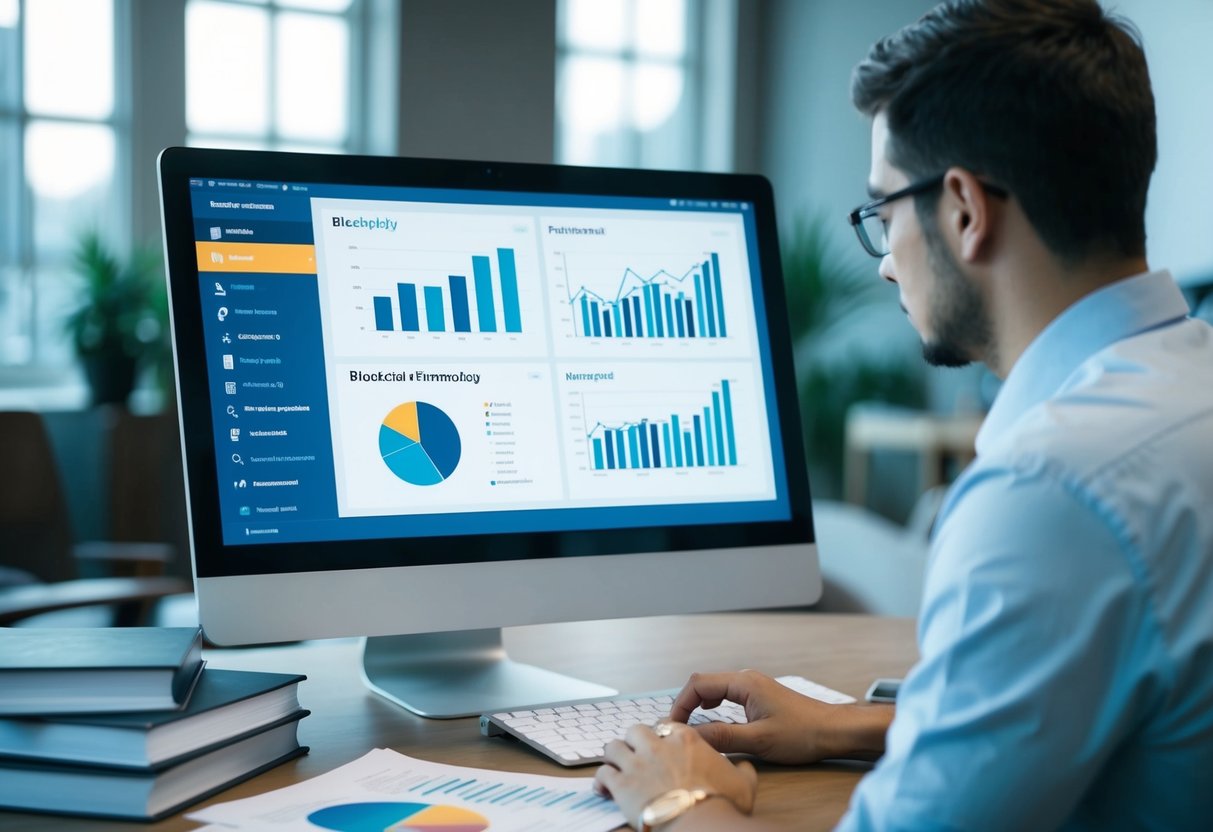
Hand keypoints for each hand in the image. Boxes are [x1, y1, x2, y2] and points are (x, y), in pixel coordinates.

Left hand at [594, 722, 756, 827]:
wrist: (700, 824)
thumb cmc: (722, 803)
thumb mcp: (742, 783)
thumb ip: (743, 770)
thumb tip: (745, 767)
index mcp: (686, 739)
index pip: (666, 724)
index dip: (661, 734)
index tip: (661, 744)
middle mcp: (658, 746)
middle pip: (635, 730)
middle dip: (634, 741)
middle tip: (637, 754)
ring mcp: (637, 764)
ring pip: (613, 747)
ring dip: (614, 757)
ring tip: (616, 767)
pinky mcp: (621, 784)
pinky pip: (601, 774)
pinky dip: (600, 780)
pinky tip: (603, 788)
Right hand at [670, 670, 888, 763]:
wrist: (833, 731)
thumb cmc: (802, 734)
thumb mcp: (759, 740)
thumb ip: (723, 737)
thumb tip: (691, 737)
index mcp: (744, 683)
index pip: (698, 685)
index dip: (680, 704)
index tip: (672, 726)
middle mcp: (746, 679)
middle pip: (703, 683)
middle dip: (685, 704)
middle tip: (676, 728)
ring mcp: (753, 686)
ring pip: (714, 688)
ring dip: (698, 704)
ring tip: (689, 725)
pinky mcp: (759, 696)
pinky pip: (726, 694)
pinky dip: (712, 704)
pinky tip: (711, 717)